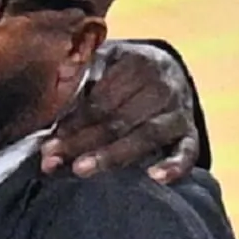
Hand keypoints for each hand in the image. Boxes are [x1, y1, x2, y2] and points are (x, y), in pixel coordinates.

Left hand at [39, 40, 199, 182]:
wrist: (166, 70)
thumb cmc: (121, 71)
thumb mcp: (103, 60)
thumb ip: (81, 70)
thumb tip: (58, 80)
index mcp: (138, 63)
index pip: (101, 100)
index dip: (73, 122)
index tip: (48, 143)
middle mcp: (162, 86)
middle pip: (118, 120)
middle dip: (82, 142)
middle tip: (52, 161)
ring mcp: (179, 111)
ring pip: (146, 136)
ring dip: (112, 156)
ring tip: (81, 169)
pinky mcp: (190, 133)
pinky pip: (187, 152)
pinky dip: (174, 166)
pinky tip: (155, 178)